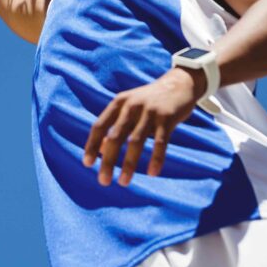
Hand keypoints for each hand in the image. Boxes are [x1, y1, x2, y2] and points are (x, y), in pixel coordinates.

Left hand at [82, 67, 205, 186]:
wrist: (179, 84)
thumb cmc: (149, 101)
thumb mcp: (129, 107)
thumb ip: (114, 125)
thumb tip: (99, 149)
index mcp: (119, 103)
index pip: (100, 126)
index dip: (91, 145)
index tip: (87, 164)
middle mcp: (132, 106)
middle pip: (115, 136)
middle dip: (108, 160)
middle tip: (103, 181)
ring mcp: (150, 111)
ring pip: (135, 141)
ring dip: (128, 164)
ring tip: (123, 182)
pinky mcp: (167, 118)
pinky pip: (160, 142)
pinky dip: (156, 159)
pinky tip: (152, 173)